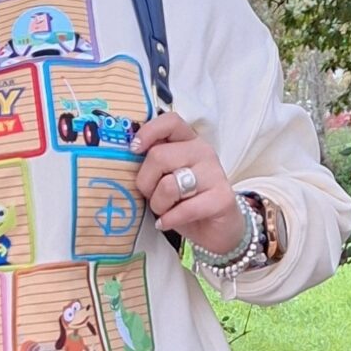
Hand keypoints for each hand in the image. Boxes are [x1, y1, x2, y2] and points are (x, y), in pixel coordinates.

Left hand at [132, 110, 241, 254]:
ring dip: (158, 204)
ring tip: (164, 210)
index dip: (148, 132)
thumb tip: (128, 156)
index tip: (134, 149)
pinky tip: (166, 223)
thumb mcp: (165, 177)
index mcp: (188, 141)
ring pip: (169, 185)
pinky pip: (185, 209)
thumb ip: (152, 163)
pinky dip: (169, 219)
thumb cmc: (184, 201)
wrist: (215, 229)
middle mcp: (203, 152)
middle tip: (151, 196)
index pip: (170, 121)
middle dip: (146, 182)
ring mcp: (215, 174)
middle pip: (159, 156)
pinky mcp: (222, 198)